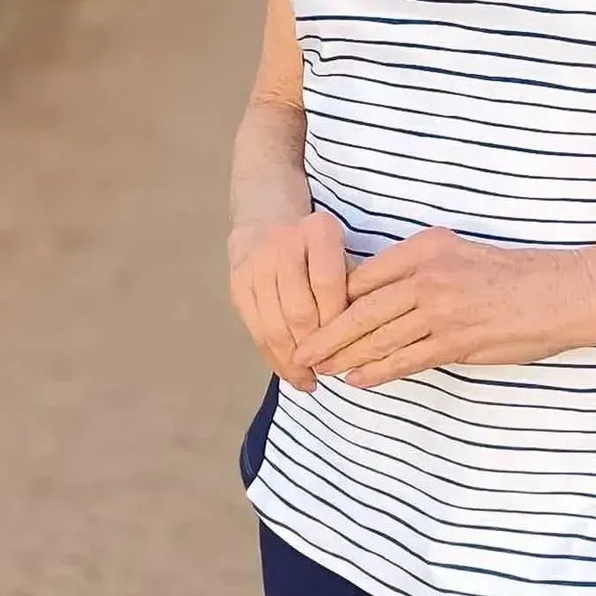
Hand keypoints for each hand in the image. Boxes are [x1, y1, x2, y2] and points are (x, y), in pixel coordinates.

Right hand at [228, 210, 348, 392]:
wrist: (267, 213)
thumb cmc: (316, 240)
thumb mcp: (342, 247)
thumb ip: (352, 285)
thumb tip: (358, 339)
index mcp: (318, 230)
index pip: (328, 285)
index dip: (336, 323)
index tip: (347, 349)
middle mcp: (283, 244)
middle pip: (299, 310)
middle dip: (314, 349)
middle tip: (329, 374)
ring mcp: (255, 263)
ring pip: (274, 325)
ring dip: (291, 361)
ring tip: (307, 382)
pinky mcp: (237, 283)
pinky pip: (254, 328)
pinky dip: (271, 356)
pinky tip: (287, 372)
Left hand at [290, 227, 595, 387]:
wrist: (563, 293)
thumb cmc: (514, 277)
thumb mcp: (461, 257)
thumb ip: (421, 272)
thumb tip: (378, 296)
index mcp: (426, 248)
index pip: (364, 276)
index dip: (333, 301)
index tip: (311, 316)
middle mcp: (428, 274)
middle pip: (361, 309)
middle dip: (326, 334)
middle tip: (300, 351)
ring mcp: (441, 309)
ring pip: (378, 338)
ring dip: (346, 358)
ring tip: (322, 370)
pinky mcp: (456, 341)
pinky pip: (405, 360)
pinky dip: (377, 372)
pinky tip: (358, 380)